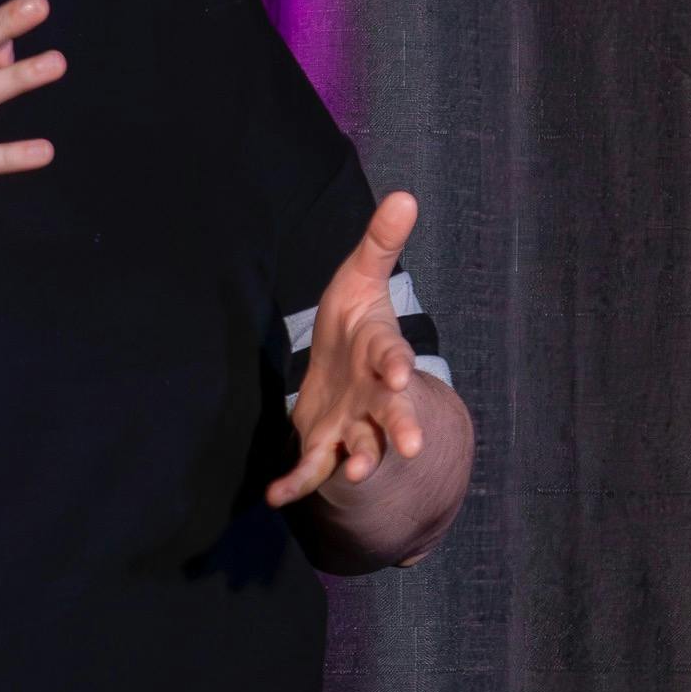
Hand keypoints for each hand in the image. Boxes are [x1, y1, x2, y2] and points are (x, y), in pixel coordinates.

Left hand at [266, 191, 424, 509]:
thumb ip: (380, 243)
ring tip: (354, 476)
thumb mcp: (361, 276)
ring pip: (362, 450)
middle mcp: (375, 397)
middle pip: (393, 415)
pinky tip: (275, 497)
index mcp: (382, 353)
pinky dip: (297, 485)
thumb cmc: (355, 319)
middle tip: (415, 445)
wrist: (340, 364)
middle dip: (402, 428)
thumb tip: (406, 194)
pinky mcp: (325, 443)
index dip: (397, 365)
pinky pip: (313, 469)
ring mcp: (353, 424)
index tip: (401, 374)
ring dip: (360, 463)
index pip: (393, 358)